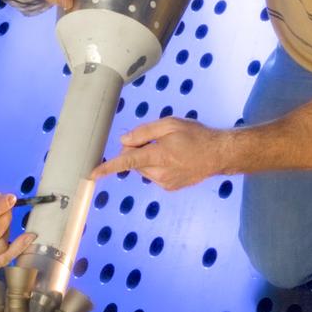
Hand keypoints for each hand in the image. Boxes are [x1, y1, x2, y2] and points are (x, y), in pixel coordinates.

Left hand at [92, 117, 230, 190]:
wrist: (219, 154)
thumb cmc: (196, 135)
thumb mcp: (170, 124)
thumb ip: (144, 132)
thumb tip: (123, 141)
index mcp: (158, 155)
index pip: (126, 162)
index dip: (107, 167)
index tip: (92, 174)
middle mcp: (160, 173)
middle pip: (134, 163)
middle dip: (136, 151)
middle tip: (155, 140)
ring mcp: (165, 182)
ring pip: (142, 170)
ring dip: (147, 159)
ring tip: (169, 149)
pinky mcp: (170, 187)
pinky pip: (153, 175)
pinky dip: (156, 167)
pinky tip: (173, 159)